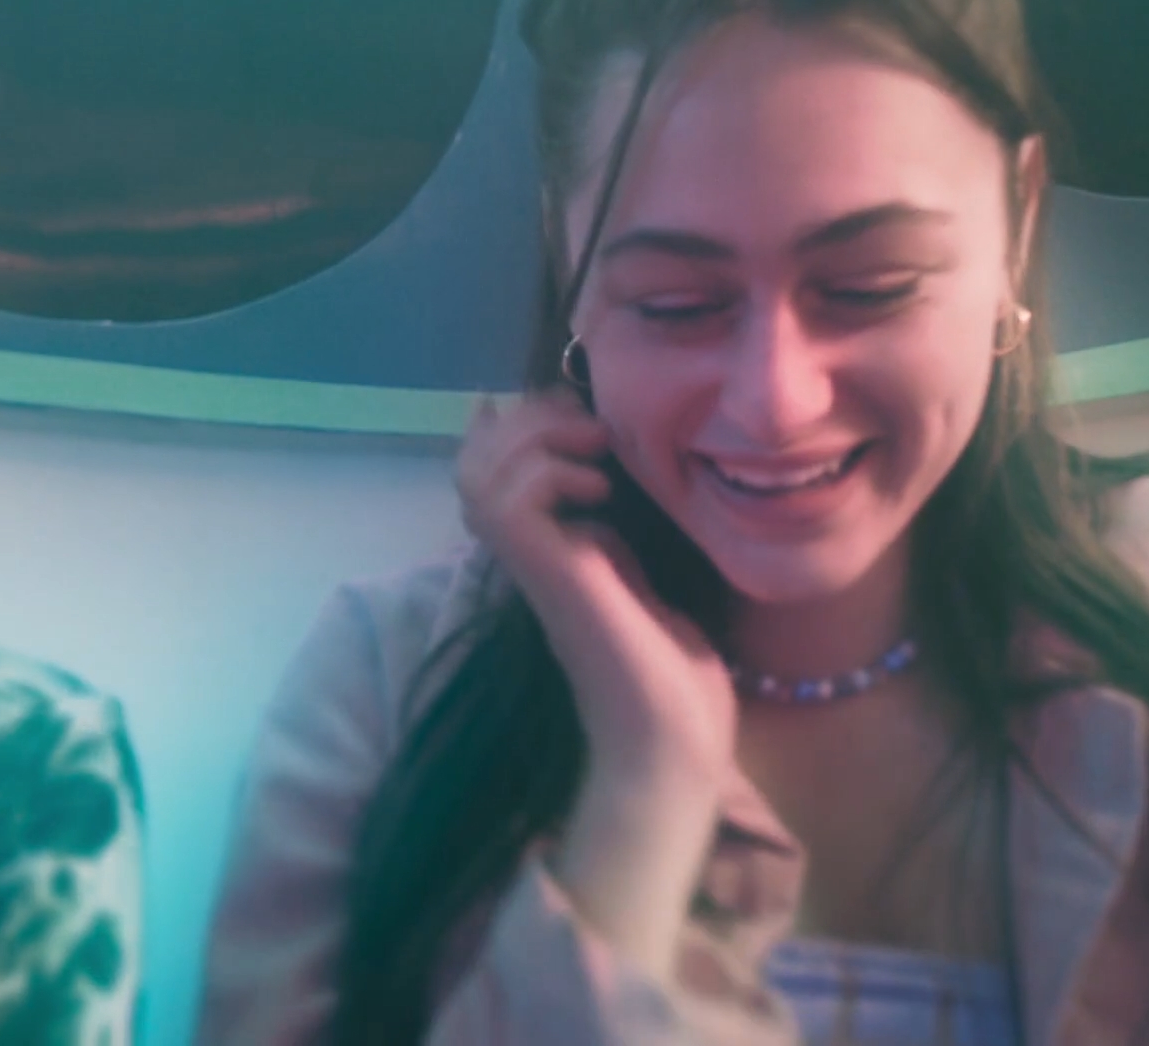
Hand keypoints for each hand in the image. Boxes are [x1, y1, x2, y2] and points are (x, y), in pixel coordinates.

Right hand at [456, 389, 735, 782]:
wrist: (675, 740)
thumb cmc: (674, 680)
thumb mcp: (645, 581)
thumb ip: (613, 537)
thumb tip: (597, 485)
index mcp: (547, 558)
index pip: (490, 477)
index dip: (514, 429)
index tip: (573, 408)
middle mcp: (527, 560)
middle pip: (473, 466)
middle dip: (525, 421)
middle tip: (589, 426)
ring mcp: (532, 570)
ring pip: (479, 476)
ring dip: (536, 438)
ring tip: (597, 448)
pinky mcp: (548, 578)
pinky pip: (509, 501)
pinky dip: (550, 473)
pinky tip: (598, 488)